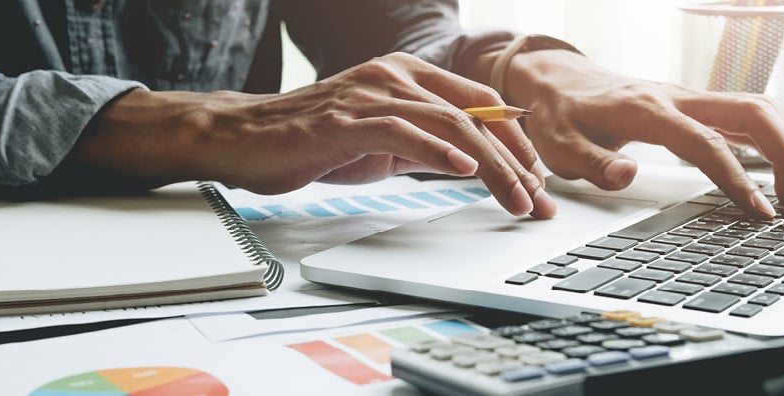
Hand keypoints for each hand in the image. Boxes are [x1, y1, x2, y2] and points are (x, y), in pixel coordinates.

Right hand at [69, 53, 555, 216]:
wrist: (243, 137)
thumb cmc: (306, 140)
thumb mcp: (376, 140)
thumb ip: (418, 143)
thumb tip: (463, 162)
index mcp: (405, 77)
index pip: (479, 105)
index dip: (514, 142)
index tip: (534, 178)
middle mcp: (395, 77)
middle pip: (476, 115)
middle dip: (516, 161)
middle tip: (540, 199)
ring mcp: (372, 95)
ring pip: (451, 125)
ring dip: (493, 166)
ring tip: (518, 199)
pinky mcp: (349, 120)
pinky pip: (406, 133)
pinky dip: (440, 152)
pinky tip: (466, 169)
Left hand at [500, 49, 783, 217]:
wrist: (557, 83)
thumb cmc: (559, 116)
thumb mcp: (560, 146)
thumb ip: (592, 163)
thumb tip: (627, 174)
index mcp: (646, 109)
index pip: (704, 142)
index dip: (735, 176)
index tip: (756, 209)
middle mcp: (676, 98)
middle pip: (751, 112)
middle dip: (783, 153)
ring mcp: (688, 99)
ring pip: (755, 110)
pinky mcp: (692, 107)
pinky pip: (742, 117)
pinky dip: (771, 141)